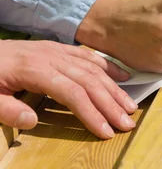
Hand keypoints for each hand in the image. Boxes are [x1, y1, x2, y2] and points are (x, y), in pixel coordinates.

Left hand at [0, 40, 136, 138]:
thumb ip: (6, 110)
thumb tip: (33, 121)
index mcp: (36, 70)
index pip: (72, 93)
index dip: (92, 113)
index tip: (106, 131)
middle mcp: (52, 57)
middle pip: (89, 81)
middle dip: (110, 103)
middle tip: (127, 124)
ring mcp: (57, 50)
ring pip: (93, 69)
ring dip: (114, 88)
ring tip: (130, 106)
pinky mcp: (58, 48)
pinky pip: (88, 56)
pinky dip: (108, 66)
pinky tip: (122, 76)